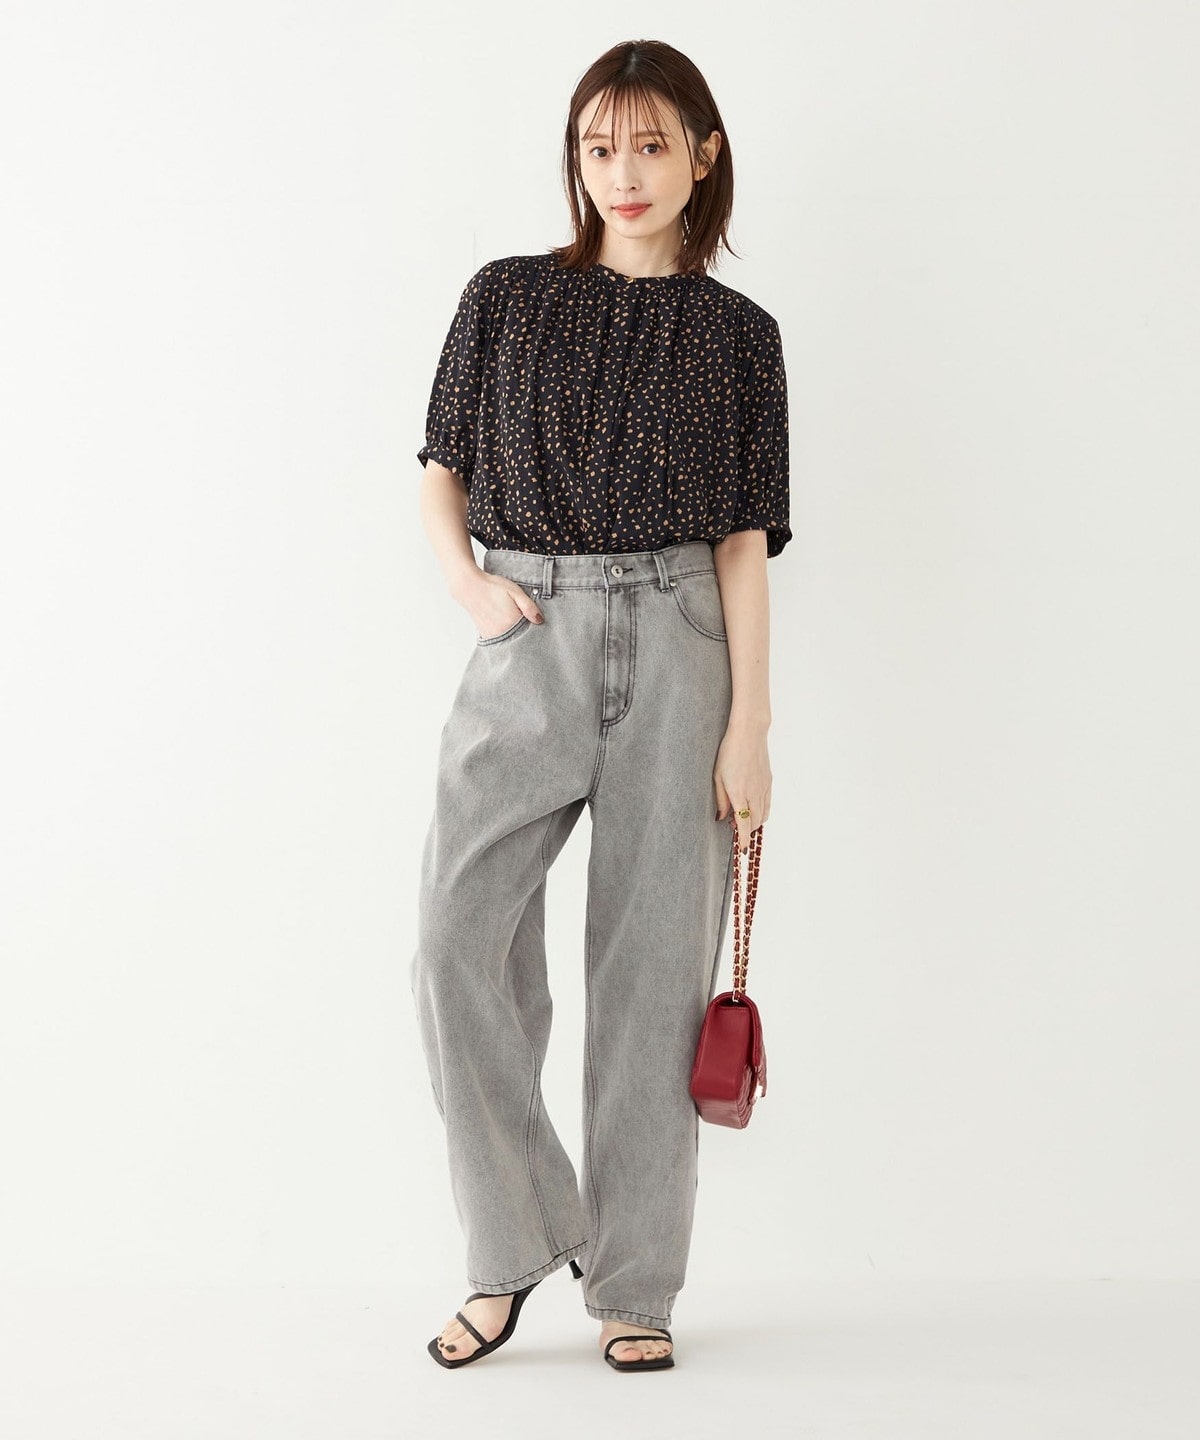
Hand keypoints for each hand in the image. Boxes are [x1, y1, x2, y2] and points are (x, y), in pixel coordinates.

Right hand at [453, 569, 543, 639]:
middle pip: (521, 639)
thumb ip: (529, 607)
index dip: (535, 627)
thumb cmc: (492, 587)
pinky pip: (501, 640)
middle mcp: (502, 632)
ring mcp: (493, 636)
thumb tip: (540, 620)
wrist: (469, 587)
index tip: (535, 620)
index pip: (531, 633)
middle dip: (525, 632)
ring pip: (511, 640)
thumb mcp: (515, 592)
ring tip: (510, 618)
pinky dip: (505, 634)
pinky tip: (504, 623)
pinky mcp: (486, 635)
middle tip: (522, 617)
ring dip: (515, 634)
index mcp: (511, 622)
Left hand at [713, 720, 771, 852]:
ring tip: (742, 822)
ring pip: (763, 815)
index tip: (742, 849)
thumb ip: (721, 799)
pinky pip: (768, 805)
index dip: (743, 839)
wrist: (749, 733)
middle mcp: (753, 793)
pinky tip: (754, 812)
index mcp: (738, 792)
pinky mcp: (769, 782)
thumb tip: (722, 817)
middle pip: (754, 822)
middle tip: (736, 833)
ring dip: (754, 823)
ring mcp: (763, 788)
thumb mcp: (717, 776)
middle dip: (746, 832)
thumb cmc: (728, 752)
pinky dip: (762, 813)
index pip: (743, 823)